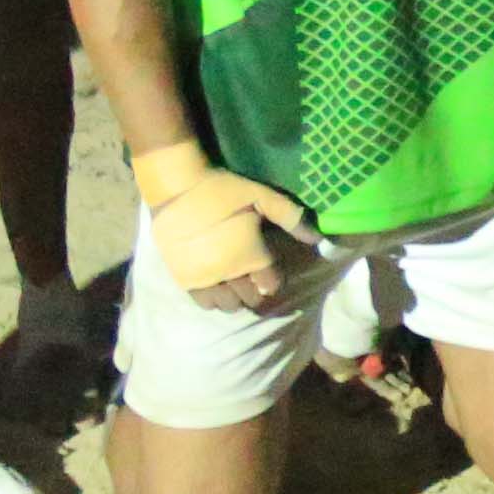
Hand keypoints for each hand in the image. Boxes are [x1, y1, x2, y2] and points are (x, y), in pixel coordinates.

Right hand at [132, 149, 316, 312]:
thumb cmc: (223, 190)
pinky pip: (204, 303)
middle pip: (251, 299)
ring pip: (228, 306)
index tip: (271, 268)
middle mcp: (230, 275)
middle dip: (256, 291)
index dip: (275, 278)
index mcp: (252, 257)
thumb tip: (317, 238)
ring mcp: (205, 280)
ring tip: (235, 282)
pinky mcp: (184, 280)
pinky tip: (216, 284)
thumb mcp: (262, 196)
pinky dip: (213, 299)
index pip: (272, 285)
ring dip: (235, 297)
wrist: (177, 188)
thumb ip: (291, 218)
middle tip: (254, 276)